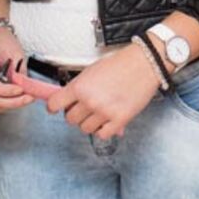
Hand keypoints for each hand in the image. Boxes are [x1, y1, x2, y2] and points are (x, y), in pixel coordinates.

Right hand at [0, 25, 33, 113]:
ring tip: (24, 98)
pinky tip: (15, 99)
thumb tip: (24, 87)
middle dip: (11, 102)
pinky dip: (4, 104)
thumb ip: (18, 71)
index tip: (21, 90)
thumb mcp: (14, 51)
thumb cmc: (0, 42)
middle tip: (28, 98)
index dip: (5, 91)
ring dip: (9, 105)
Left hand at [47, 45, 162, 139]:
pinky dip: (103, 130)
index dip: (54, 107)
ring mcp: (104, 112)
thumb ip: (79, 87)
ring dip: (90, 122)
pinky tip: (107, 120)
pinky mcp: (119, 120)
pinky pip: (102, 135)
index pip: (54, 104)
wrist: (144, 64)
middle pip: (70, 119)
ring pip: (85, 129)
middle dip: (75, 114)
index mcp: (80, 86)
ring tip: (98, 113)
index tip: (56, 108)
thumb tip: (67, 100)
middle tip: (83, 108)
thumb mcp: (92, 70)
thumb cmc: (121, 64)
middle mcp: (90, 101)